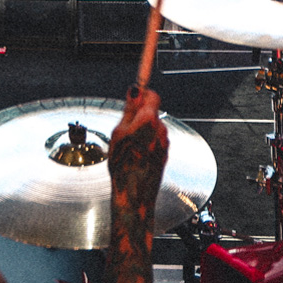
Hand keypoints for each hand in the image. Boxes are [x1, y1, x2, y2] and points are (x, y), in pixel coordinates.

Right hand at [108, 85, 167, 215]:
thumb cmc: (123, 164)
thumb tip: (134, 90)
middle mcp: (161, 129)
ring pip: (153, 127)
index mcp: (149, 119)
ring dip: (142, 130)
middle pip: (152, 111)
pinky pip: (155, 140)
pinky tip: (135, 154)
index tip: (134, 96)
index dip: (143, 94)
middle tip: (124, 126)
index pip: (152, 94)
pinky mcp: (164, 153)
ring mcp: (164, 142)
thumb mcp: (118, 132)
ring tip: (128, 145)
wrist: (134, 192)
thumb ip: (128, 109)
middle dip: (139, 114)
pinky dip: (146, 142)